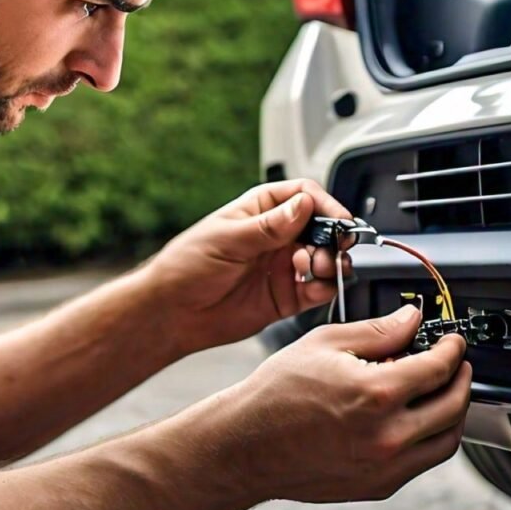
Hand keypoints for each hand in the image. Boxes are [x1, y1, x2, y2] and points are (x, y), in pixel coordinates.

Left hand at [144, 179, 352, 355]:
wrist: (172, 313)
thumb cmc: (186, 266)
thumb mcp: (227, 239)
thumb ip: (268, 226)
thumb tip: (304, 205)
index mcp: (260, 211)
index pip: (303, 196)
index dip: (325, 205)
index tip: (338, 219)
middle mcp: (276, 236)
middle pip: (321, 227)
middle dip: (333, 236)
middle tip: (334, 248)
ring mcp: (282, 266)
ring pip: (324, 258)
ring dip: (331, 262)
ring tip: (319, 267)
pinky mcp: (285, 296)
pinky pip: (316, 290)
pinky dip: (325, 288)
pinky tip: (316, 287)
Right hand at [221, 305, 471, 504]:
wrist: (248, 444)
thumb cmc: (276, 394)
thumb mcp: (324, 343)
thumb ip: (377, 331)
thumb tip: (411, 319)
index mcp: (377, 393)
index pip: (438, 368)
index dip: (452, 349)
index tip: (452, 342)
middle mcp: (388, 435)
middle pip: (454, 406)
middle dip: (462, 378)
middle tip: (455, 364)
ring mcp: (386, 466)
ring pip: (447, 440)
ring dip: (454, 413)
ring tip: (442, 393)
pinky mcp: (379, 486)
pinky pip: (423, 463)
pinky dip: (431, 439)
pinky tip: (415, 420)